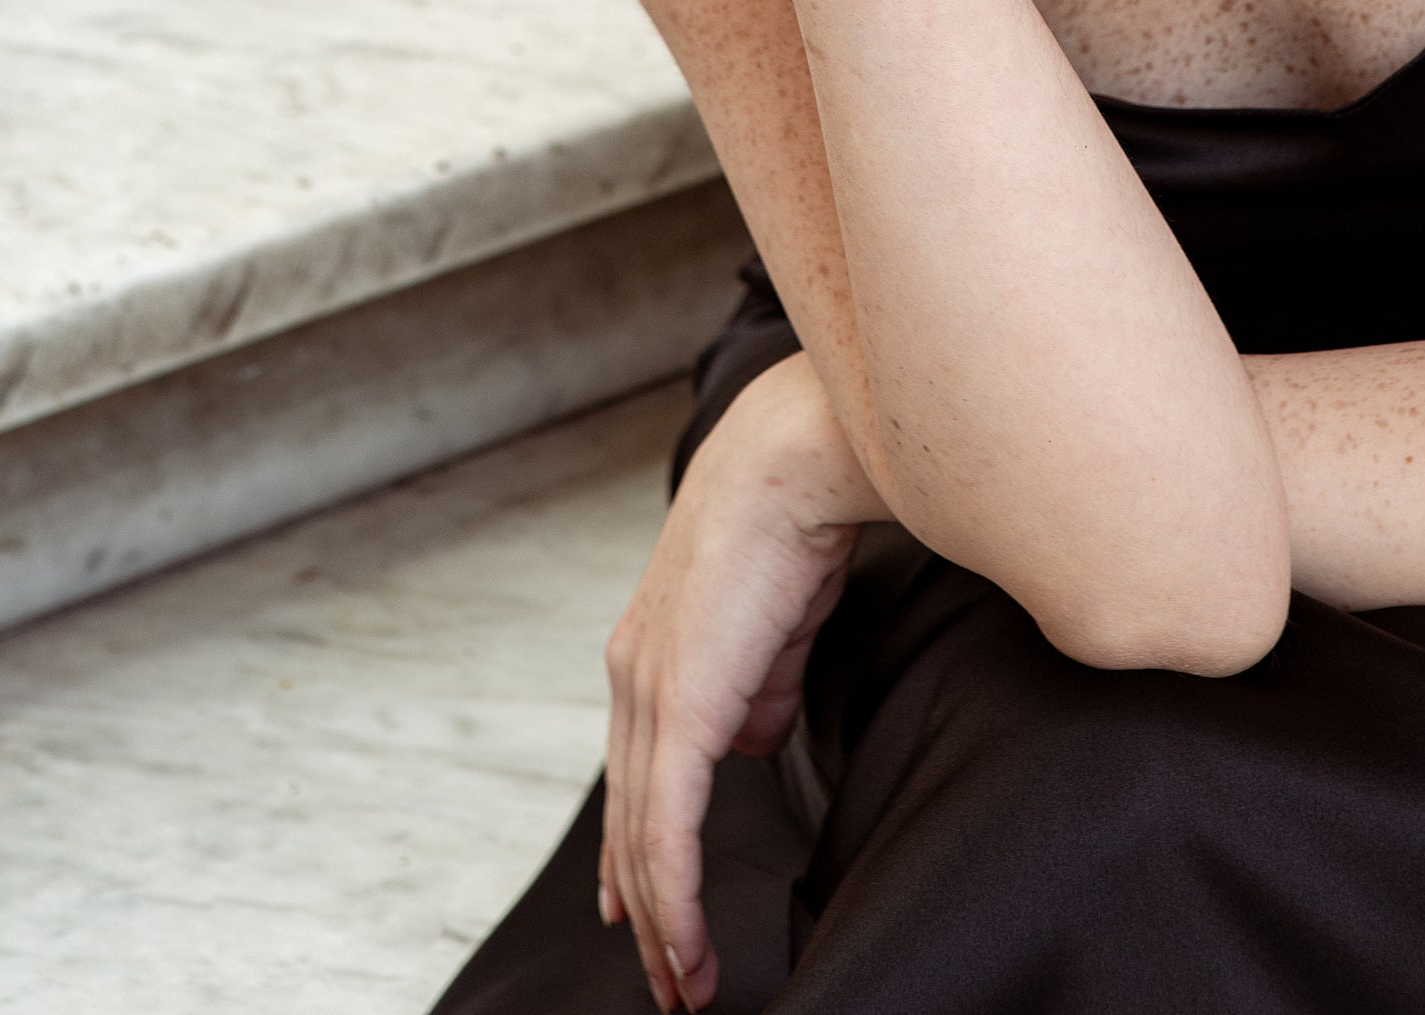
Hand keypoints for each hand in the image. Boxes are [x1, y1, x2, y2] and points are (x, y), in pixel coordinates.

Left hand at [600, 354, 880, 1011]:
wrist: (792, 463)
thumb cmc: (794, 522)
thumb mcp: (773, 624)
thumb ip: (760, 685)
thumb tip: (758, 737)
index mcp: (650, 653)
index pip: (635, 776)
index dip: (635, 854)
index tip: (640, 919)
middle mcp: (633, 676)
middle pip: (631, 822)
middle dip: (649, 915)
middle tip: (673, 987)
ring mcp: (647, 691)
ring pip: (645, 838)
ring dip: (665, 926)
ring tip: (688, 989)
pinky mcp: (678, 705)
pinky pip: (669, 825)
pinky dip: (676, 896)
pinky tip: (687, 947)